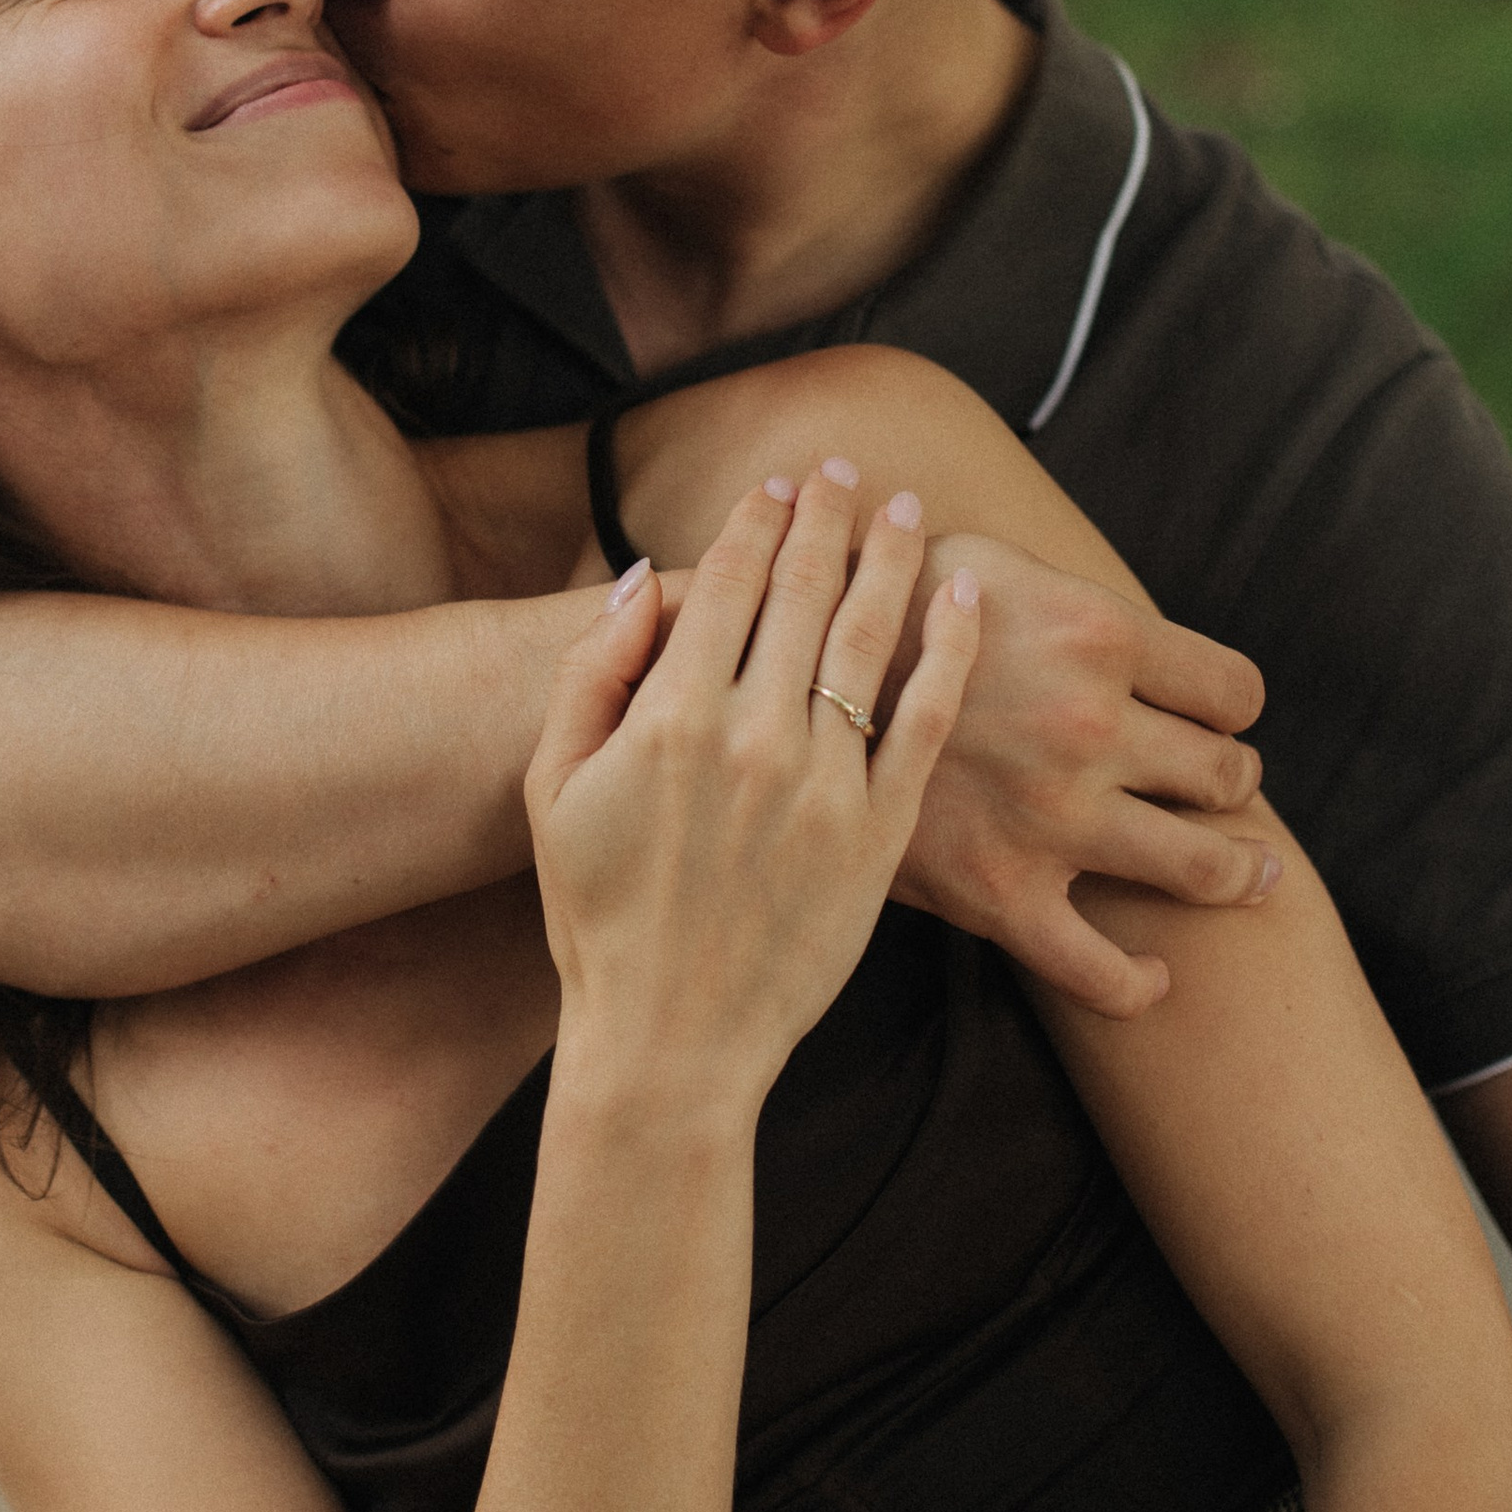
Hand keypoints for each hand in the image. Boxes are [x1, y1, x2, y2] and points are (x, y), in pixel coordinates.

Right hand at [526, 470, 979, 1119]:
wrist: (670, 1041)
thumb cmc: (598, 918)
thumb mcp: (550, 790)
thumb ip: (590, 676)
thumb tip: (645, 581)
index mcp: (667, 718)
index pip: (723, 583)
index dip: (755, 520)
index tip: (776, 482)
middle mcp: (752, 736)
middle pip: (801, 591)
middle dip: (826, 516)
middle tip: (845, 470)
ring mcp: (823, 784)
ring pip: (868, 639)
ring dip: (888, 559)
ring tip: (904, 509)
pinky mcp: (878, 834)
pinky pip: (924, 722)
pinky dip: (949, 652)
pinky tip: (961, 598)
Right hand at [890, 533, 1272, 1015]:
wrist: (771, 689)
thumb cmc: (874, 611)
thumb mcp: (968, 558)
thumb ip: (1062, 584)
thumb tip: (1092, 596)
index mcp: (1095, 634)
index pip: (1234, 690)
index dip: (1231, 707)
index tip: (1212, 718)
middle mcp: (1089, 725)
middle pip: (1227, 774)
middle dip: (1232, 781)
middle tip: (1219, 787)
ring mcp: (1052, 817)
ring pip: (1201, 865)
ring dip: (1237, 872)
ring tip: (1248, 874)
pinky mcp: (1003, 892)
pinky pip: (1101, 969)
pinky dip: (1139, 982)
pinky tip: (1154, 974)